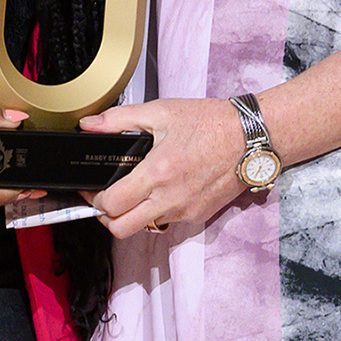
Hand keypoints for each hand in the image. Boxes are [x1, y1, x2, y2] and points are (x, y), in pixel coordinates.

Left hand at [81, 97, 250, 237]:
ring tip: (133, 192)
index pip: (111, 204)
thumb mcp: (161, 112)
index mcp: (158, 172)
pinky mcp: (198, 216)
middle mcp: (170, 198)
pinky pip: (168, 222)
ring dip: (133, 215)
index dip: (94, 198)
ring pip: (145, 227)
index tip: (91, 188)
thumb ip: (119, 119)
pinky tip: (161, 190)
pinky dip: (158, 211)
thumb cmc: (211, 123)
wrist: (251, 137)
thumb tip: (89, 125)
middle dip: (107, 217)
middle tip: (106, 199)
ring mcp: (185, 211)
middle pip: (121, 229)